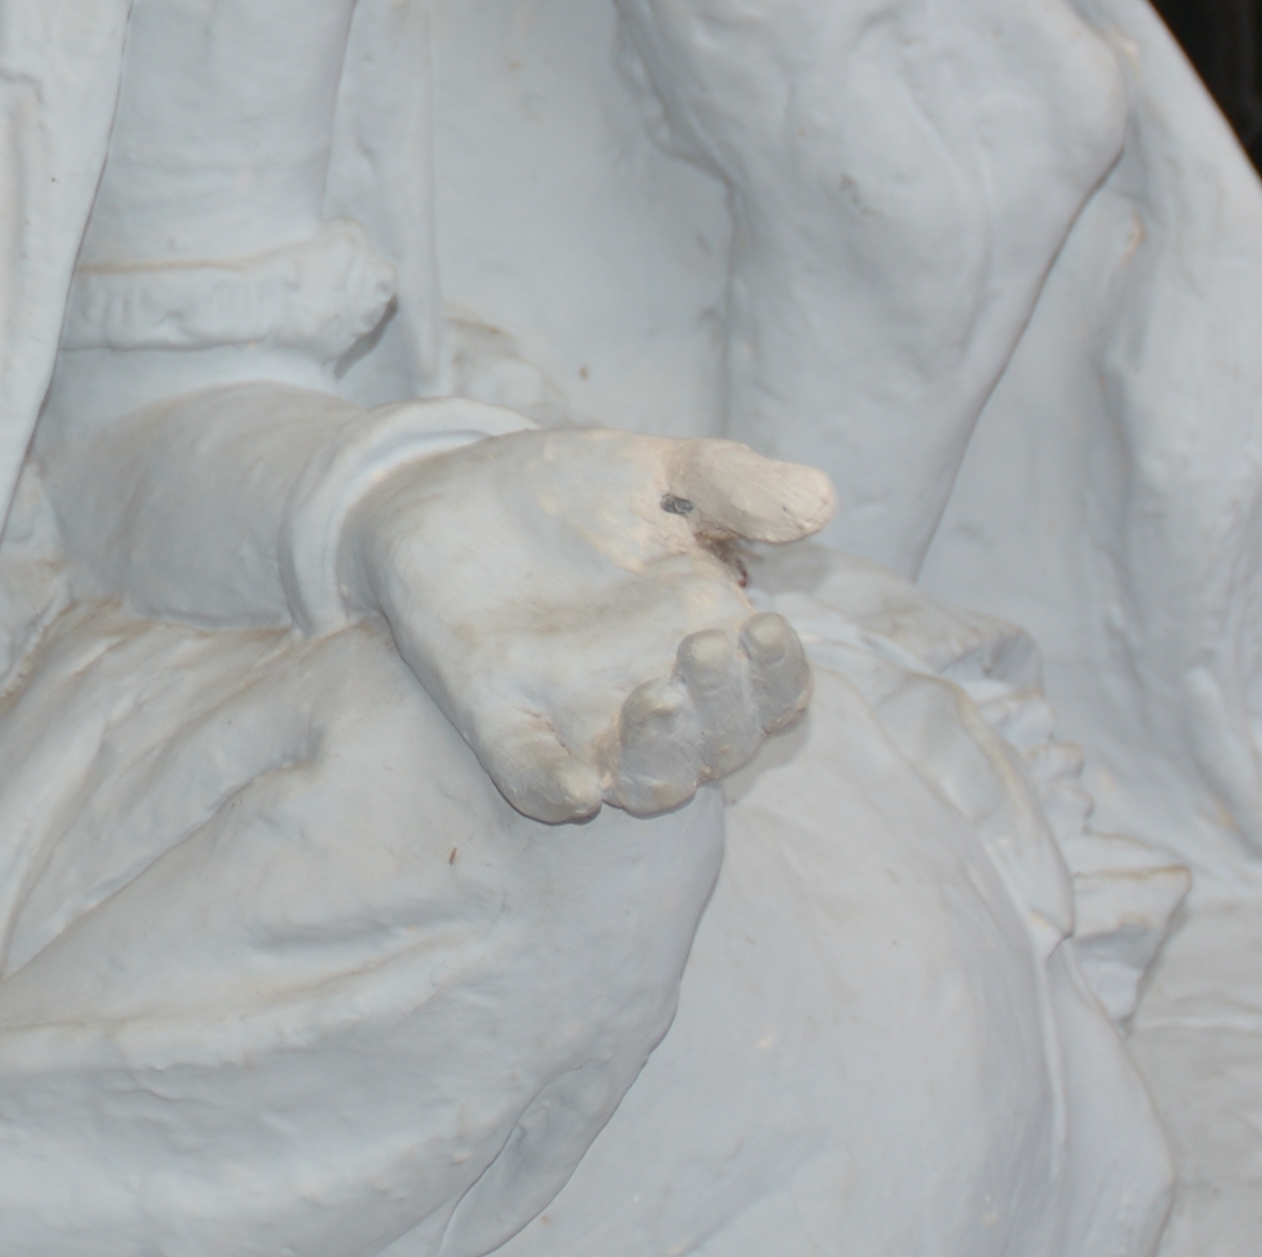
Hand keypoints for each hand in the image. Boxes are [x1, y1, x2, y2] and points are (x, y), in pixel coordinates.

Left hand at [342, 427, 830, 822]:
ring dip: (665, 755)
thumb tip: (819, 498)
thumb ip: (731, 484)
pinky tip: (576, 786)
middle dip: (727, 707)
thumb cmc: (566, 489)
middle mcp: (653, 693)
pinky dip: (557, 790)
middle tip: (705, 646)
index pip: (773, 689)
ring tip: (660, 694)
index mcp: (706, 637)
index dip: (780, 673)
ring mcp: (577, 714)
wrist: (442, 487)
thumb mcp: (652, 472)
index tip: (764, 626)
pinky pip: (536, 781)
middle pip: (724, 741)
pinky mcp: (499, 718)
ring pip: (650, 780)